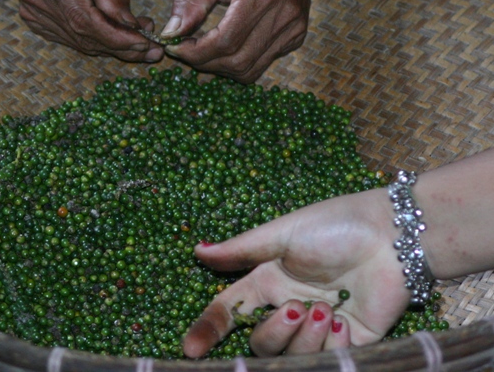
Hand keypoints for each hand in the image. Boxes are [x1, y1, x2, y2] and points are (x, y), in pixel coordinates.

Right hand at [6, 0, 162, 62]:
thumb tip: (130, 25)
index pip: (85, 20)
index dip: (116, 37)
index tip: (144, 43)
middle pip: (82, 35)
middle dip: (119, 45)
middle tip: (150, 47)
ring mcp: (31, 11)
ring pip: (77, 41)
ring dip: (110, 46)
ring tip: (139, 40)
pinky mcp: (34, 19)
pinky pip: (69, 37)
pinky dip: (94, 40)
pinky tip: (114, 35)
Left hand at [160, 0, 328, 82]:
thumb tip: (171, 32)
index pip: (225, 41)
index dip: (195, 52)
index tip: (174, 47)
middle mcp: (283, 16)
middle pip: (237, 61)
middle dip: (204, 62)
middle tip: (185, 50)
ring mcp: (293, 30)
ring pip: (249, 70)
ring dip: (220, 67)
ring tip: (202, 50)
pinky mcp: (296, 37)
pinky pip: (261, 63)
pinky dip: (238, 62)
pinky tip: (225, 46)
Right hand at [182, 189, 410, 357]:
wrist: (393, 237)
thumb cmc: (336, 226)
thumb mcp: (283, 233)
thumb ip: (241, 250)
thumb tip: (198, 251)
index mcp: (269, 281)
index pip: (230, 311)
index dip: (209, 329)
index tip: (190, 348)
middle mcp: (289, 307)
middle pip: (260, 342)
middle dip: (273, 332)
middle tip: (295, 308)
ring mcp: (319, 326)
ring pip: (292, 355)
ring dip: (304, 337)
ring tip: (327, 310)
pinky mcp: (351, 341)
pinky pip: (328, 358)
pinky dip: (331, 343)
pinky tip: (344, 320)